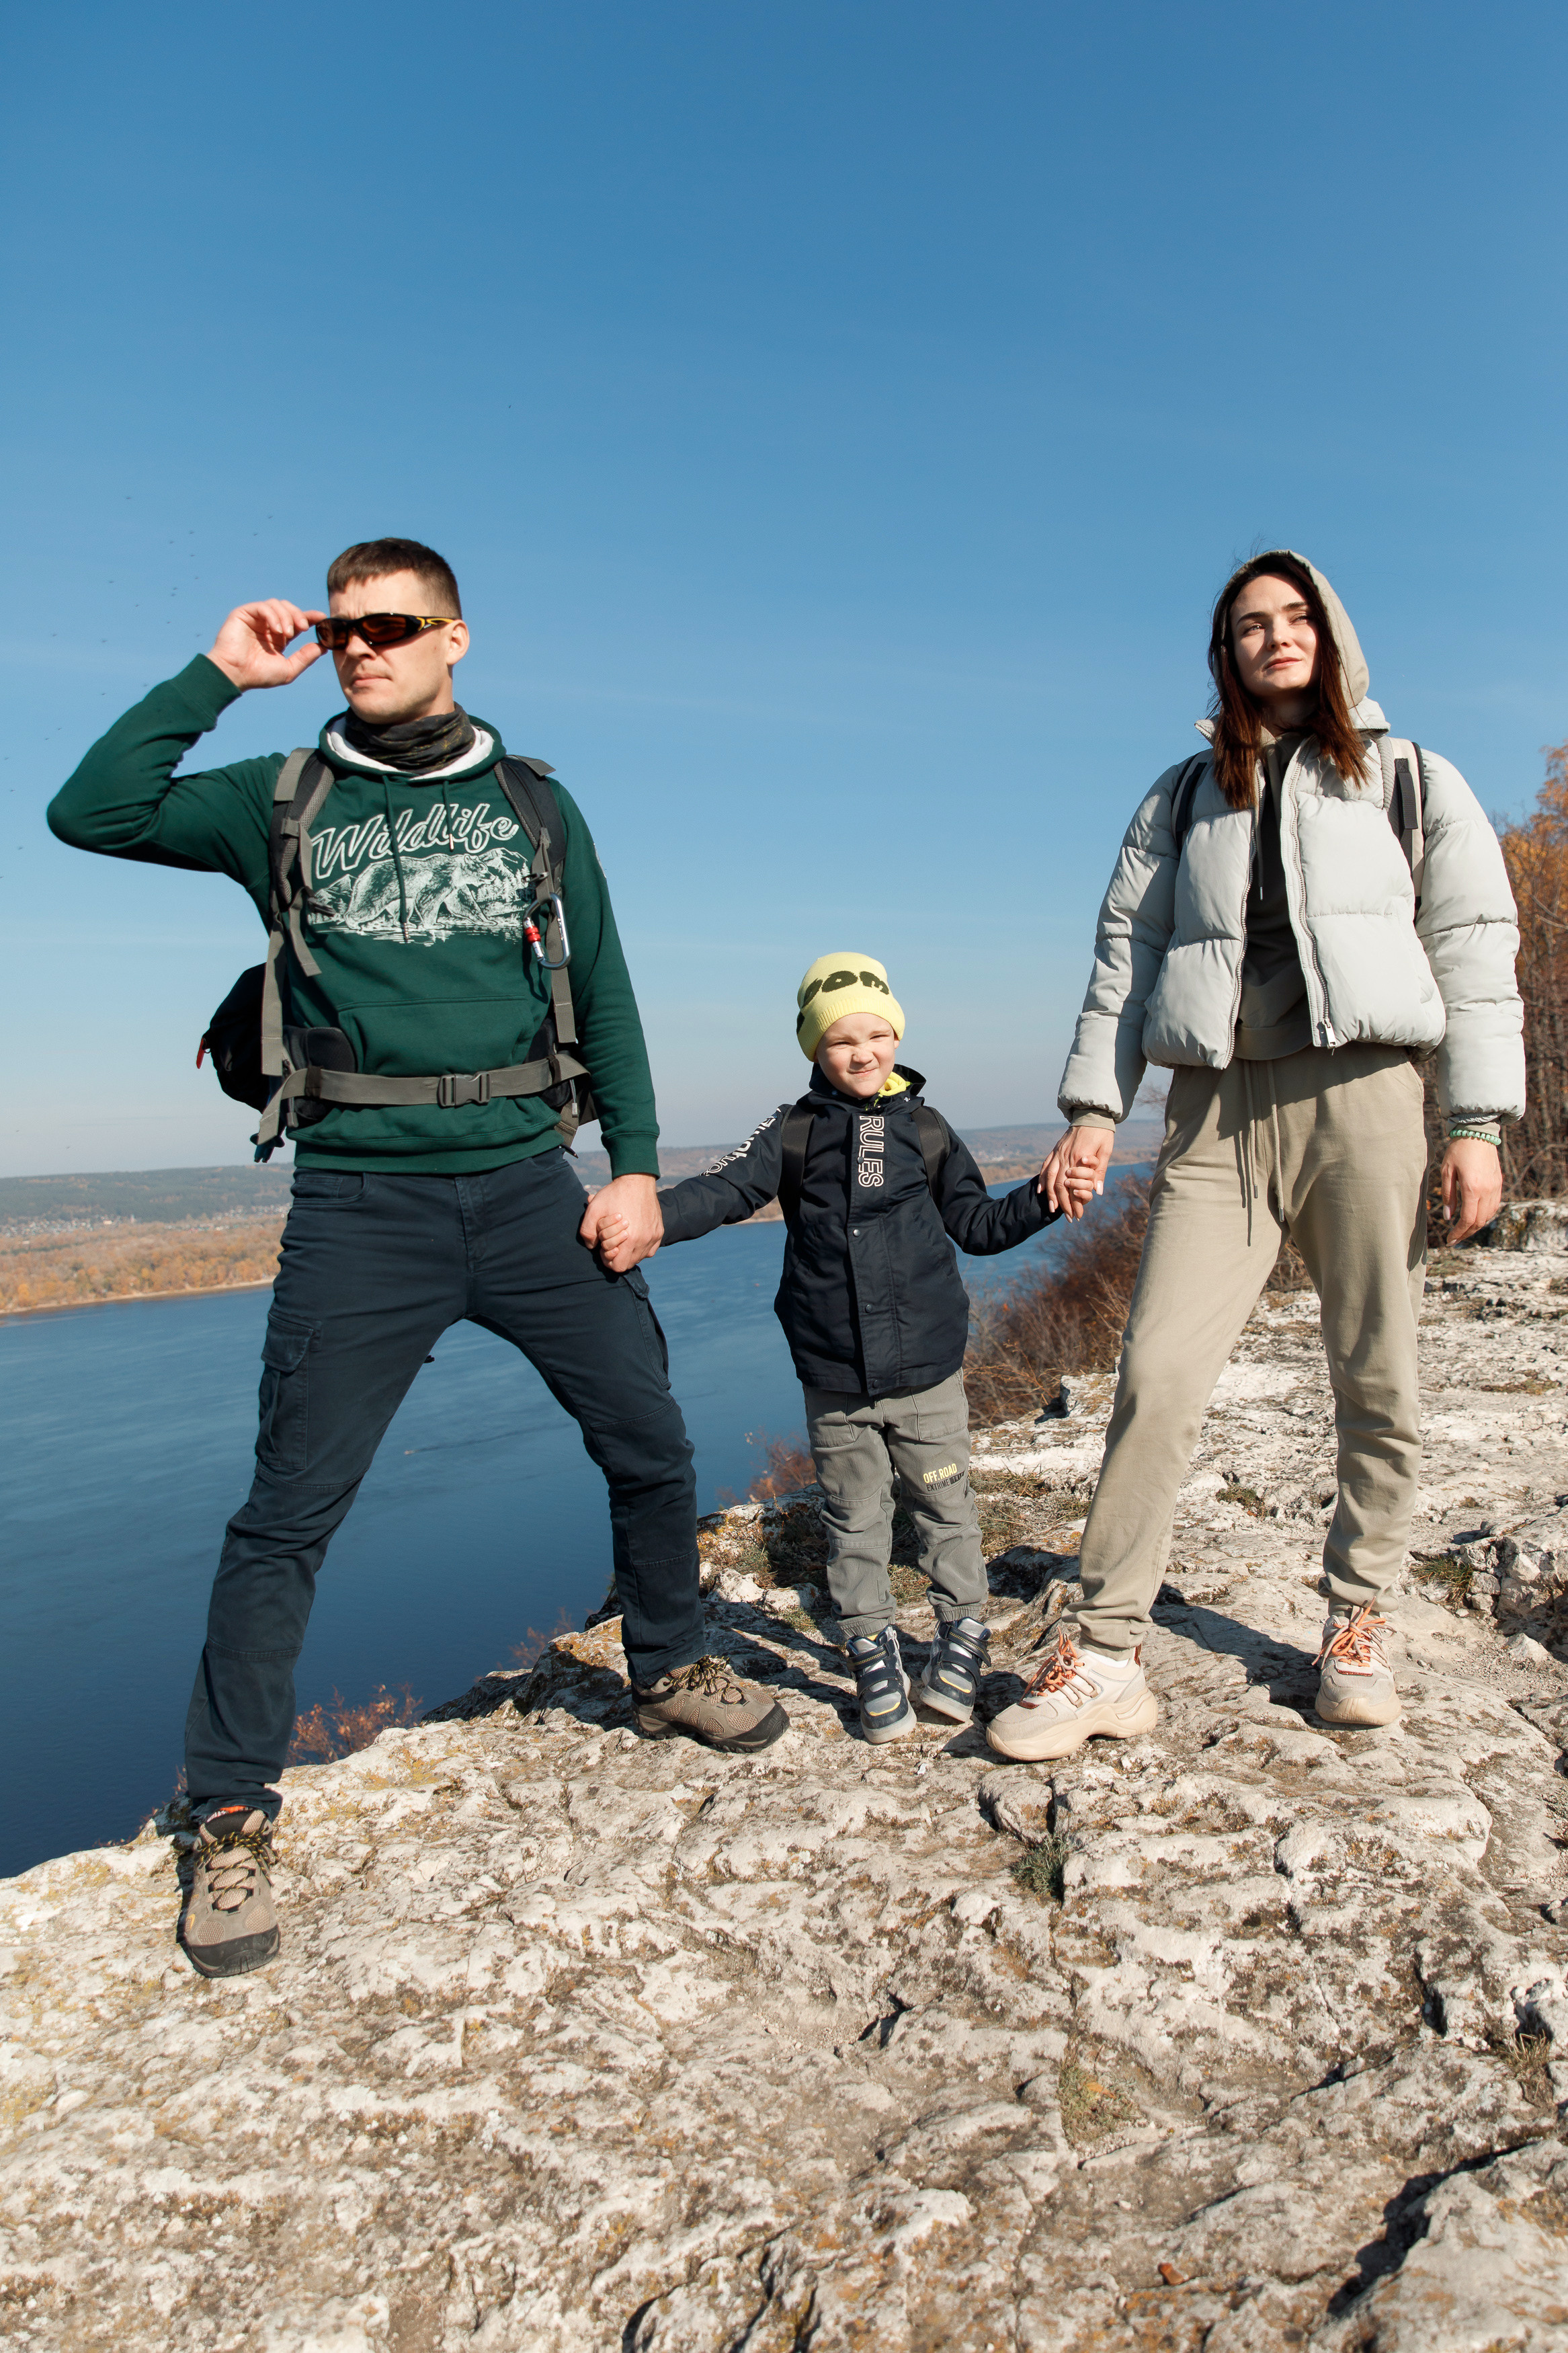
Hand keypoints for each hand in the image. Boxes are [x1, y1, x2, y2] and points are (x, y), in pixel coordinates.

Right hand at [207, 600, 326, 690]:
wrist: (234, 674)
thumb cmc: (258, 675)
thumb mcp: (288, 669)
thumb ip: (305, 657)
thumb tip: (323, 647)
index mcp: (278, 637)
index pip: (296, 621)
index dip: (310, 616)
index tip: (322, 617)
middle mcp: (267, 625)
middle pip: (288, 608)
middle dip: (299, 615)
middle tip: (304, 627)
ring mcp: (255, 618)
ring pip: (276, 604)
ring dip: (286, 616)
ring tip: (287, 633)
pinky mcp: (243, 614)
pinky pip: (263, 606)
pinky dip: (273, 615)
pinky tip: (277, 630)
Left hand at [579, 1174, 662, 1269]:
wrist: (636, 1180)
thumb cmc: (614, 1194)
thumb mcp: (594, 1210)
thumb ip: (587, 1232)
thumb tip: (592, 1246)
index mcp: (629, 1239)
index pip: (618, 1267)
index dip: (608, 1260)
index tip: (604, 1247)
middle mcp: (644, 1241)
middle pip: (629, 1264)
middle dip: (618, 1256)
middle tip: (612, 1241)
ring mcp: (654, 1237)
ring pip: (640, 1257)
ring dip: (629, 1252)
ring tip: (622, 1237)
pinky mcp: (659, 1231)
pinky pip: (650, 1250)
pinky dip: (641, 1247)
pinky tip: (634, 1236)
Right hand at [1039, 1125, 1113, 1219]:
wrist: (1092, 1114)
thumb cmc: (1102, 1133)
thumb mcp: (1106, 1151)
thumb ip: (1101, 1171)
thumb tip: (1098, 1191)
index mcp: (1079, 1158)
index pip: (1073, 1187)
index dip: (1074, 1203)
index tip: (1078, 1215)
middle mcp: (1066, 1157)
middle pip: (1059, 1186)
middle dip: (1062, 1204)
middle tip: (1067, 1217)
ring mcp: (1059, 1153)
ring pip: (1049, 1177)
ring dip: (1050, 1195)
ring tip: (1052, 1208)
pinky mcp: (1056, 1149)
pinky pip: (1045, 1166)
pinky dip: (1041, 1179)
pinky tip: (1040, 1190)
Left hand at [1440, 1138, 1502, 1244]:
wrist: (1478, 1133)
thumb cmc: (1458, 1150)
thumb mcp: (1447, 1172)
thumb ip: (1448, 1195)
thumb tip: (1448, 1217)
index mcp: (1472, 1188)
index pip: (1467, 1219)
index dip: (1458, 1233)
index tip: (1449, 1240)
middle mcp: (1487, 1191)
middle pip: (1479, 1221)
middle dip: (1466, 1234)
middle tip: (1455, 1240)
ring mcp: (1495, 1188)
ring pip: (1488, 1216)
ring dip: (1476, 1227)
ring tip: (1464, 1231)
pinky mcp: (1499, 1184)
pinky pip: (1494, 1206)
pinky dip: (1485, 1216)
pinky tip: (1475, 1219)